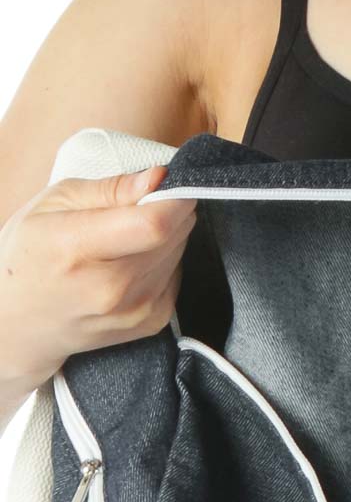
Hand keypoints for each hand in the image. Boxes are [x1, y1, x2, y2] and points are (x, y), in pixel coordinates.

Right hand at [0, 163, 196, 388]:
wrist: (22, 322)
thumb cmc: (32, 254)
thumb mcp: (53, 203)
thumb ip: (110, 189)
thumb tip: (157, 178)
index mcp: (76, 249)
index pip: (152, 224)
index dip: (174, 199)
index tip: (172, 184)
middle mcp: (109, 288)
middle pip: (170, 237)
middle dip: (172, 211)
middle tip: (148, 203)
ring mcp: (132, 311)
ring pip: (177, 256)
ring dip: (168, 237)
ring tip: (130, 235)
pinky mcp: (149, 323)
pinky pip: (176, 278)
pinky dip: (165, 262)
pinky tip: (134, 262)